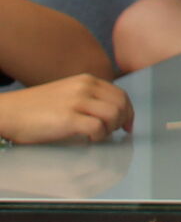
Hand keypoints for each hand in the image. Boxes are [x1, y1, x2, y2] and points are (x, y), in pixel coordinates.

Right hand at [0, 75, 134, 145]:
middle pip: (121, 104)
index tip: (127, 124)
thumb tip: (109, 113)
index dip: (128, 111)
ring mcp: (77, 102)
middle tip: (114, 133)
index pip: (119, 94)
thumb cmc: (33, 109)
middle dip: (122, 121)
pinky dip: (98, 137)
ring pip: (113, 115)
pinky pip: (97, 128)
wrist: (7, 112)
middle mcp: (85, 87)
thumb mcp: (65, 94)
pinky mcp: (68, 118)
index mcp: (86, 81)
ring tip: (98, 137)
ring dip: (110, 129)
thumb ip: (86, 98)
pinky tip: (88, 141)